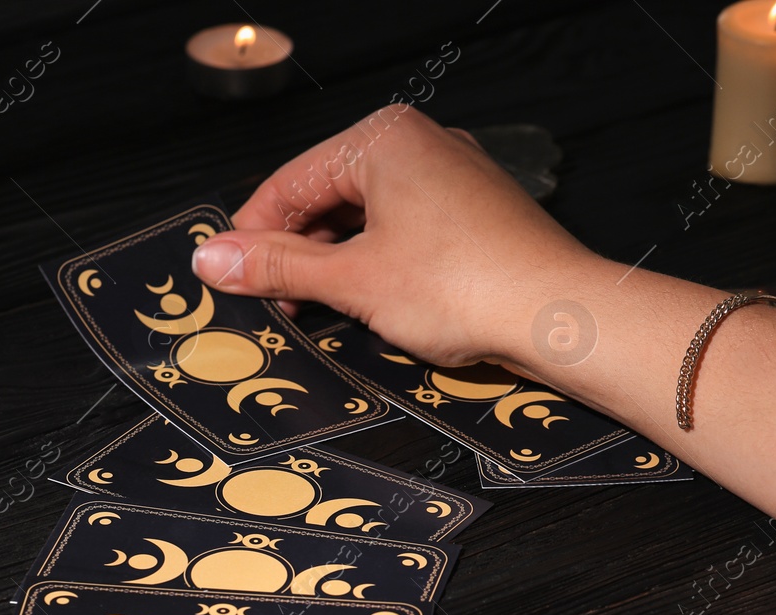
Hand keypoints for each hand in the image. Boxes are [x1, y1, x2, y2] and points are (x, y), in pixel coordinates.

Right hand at [189, 106, 596, 366]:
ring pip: (366, 219)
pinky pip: (404, 234)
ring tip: (317, 313)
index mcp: (384, 137)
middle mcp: (422, 145)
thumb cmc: (470, 284)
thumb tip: (215, 259)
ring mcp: (453, 180)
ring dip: (336, 265)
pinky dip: (377, 267)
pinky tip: (369, 307)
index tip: (227, 277)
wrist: (559, 316)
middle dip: (296, 253)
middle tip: (270, 304)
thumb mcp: (353, 280)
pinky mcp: (475, 217)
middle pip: (328, 196)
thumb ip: (279, 267)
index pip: (291, 182)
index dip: (252, 236)